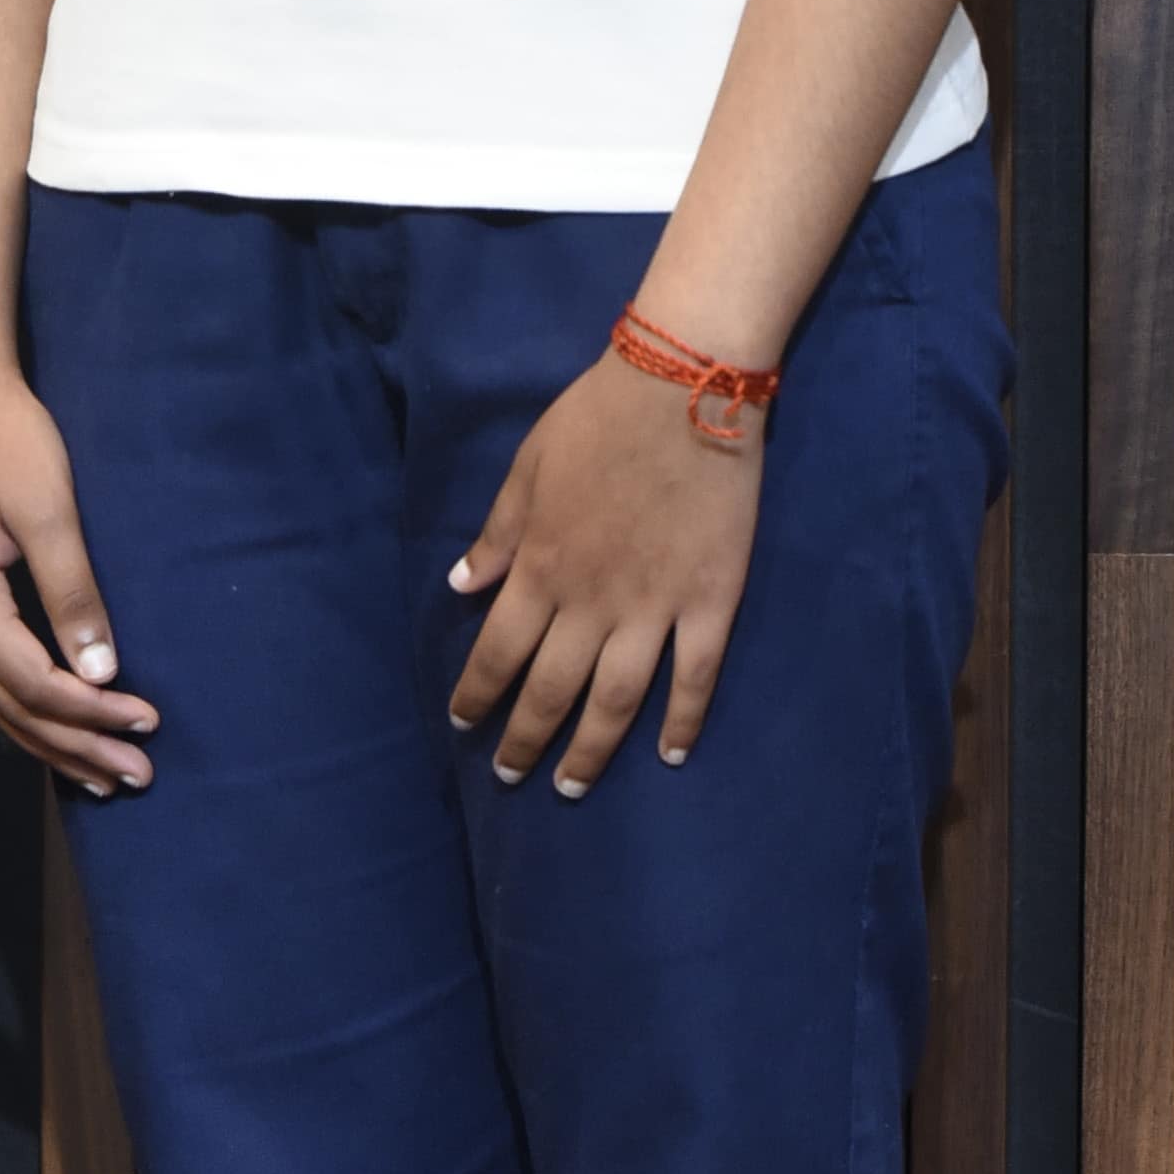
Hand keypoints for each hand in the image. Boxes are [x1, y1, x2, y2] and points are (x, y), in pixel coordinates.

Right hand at [0, 357, 157, 792]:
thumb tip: (101, 674)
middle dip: (74, 746)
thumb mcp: (49, 511)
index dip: (91, 714)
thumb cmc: (8, 439)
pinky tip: (55, 728)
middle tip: (135, 776)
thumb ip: (73, 594)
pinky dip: (24, 710)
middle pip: (9, 707)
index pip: (33, 683)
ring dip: (48, 740)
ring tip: (99, 775)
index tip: (148, 723)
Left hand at [446, 346, 761, 790]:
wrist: (685, 387)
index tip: (463, 726)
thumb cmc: (597, 418)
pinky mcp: (711, 601)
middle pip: (551, 690)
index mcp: (540, 566)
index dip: (477, 694)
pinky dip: (682, 720)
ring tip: (572, 787)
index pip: (497, 651)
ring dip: (590, 750)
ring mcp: (654, 606)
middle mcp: (591, 600)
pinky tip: (670, 754)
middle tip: (511, 778)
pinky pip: (695, 676)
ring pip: (616, 699)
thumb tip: (461, 587)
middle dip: (524, 741)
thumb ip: (498, 534)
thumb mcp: (527, 467)